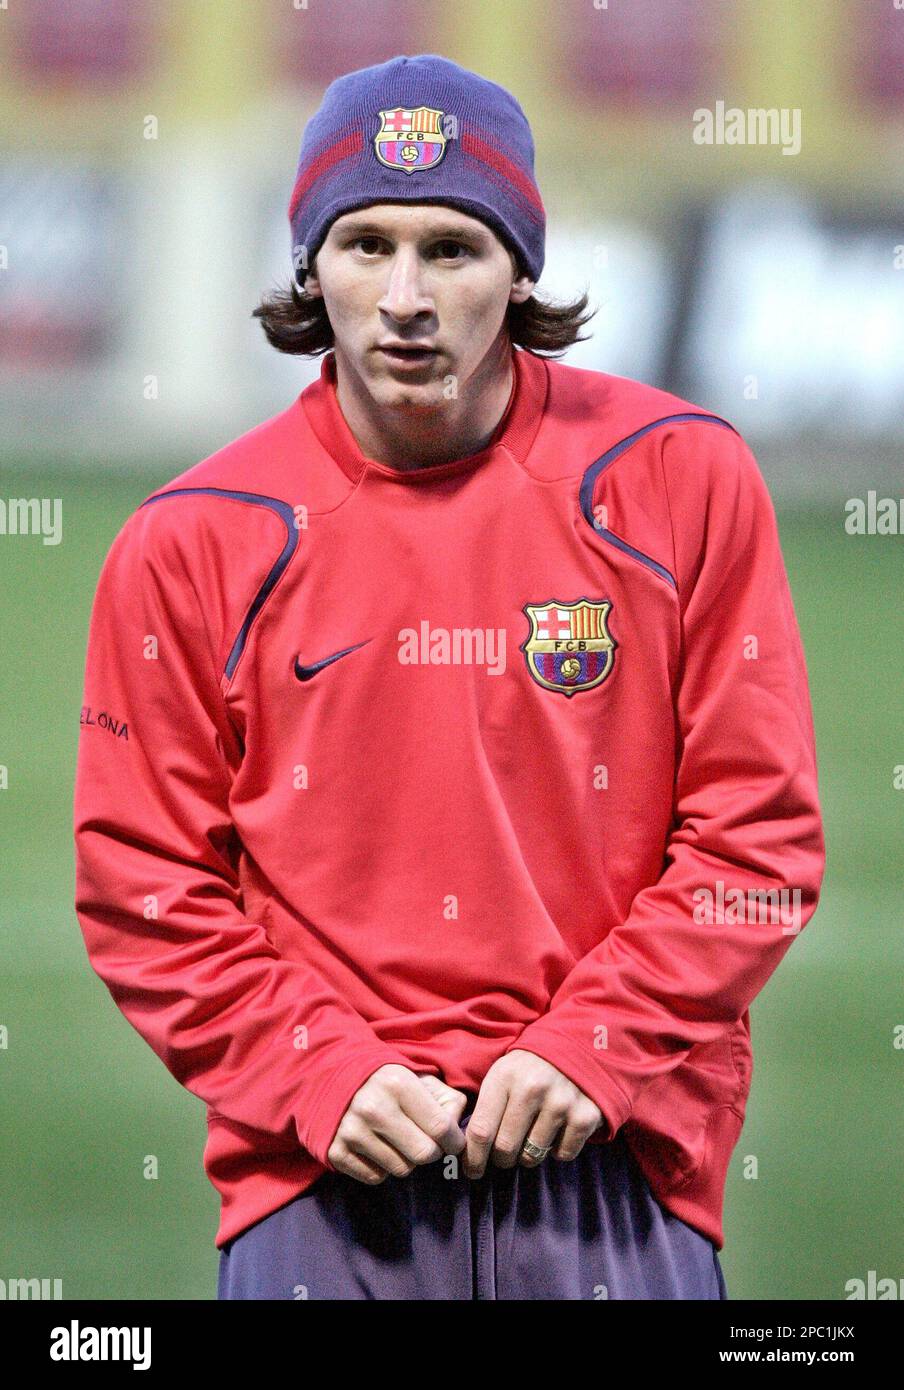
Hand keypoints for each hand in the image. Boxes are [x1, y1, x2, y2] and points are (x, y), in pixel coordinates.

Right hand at [327, 1065, 466, 1183]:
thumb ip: (447, 1100)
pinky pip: (376, 1178)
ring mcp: (351, 1131)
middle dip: (431, 1151)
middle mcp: (373, 1108)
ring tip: (396, 1140)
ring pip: (401, 1169)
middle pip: (424, 1154)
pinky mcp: (336, 1152)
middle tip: (424, 1140)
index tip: (453, 1141)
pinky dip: (381, 1168)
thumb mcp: (418, 1077)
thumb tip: (459, 1134)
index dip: (454, 1140)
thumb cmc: (386, 1081)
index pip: (441, 1127)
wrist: (330, 1078)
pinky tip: (376, 1147)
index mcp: (398, 1084)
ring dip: (405, 1159)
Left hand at [463, 1050, 603, 1177]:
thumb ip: (485, 1108)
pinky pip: (562, 1154)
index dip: (474, 1158)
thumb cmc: (528, 1068)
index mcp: (505, 1077)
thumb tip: (470, 1151)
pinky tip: (557, 1130)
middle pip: (505, 1148)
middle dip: (501, 1159)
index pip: (481, 1131)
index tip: (472, 1171)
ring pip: (533, 1155)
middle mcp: (532, 1089)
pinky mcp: (585, 1116)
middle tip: (505, 1155)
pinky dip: (557, 1149)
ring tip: (532, 1135)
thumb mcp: (501, 1074)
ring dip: (529, 1154)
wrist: (575, 1046)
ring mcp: (561, 1103)